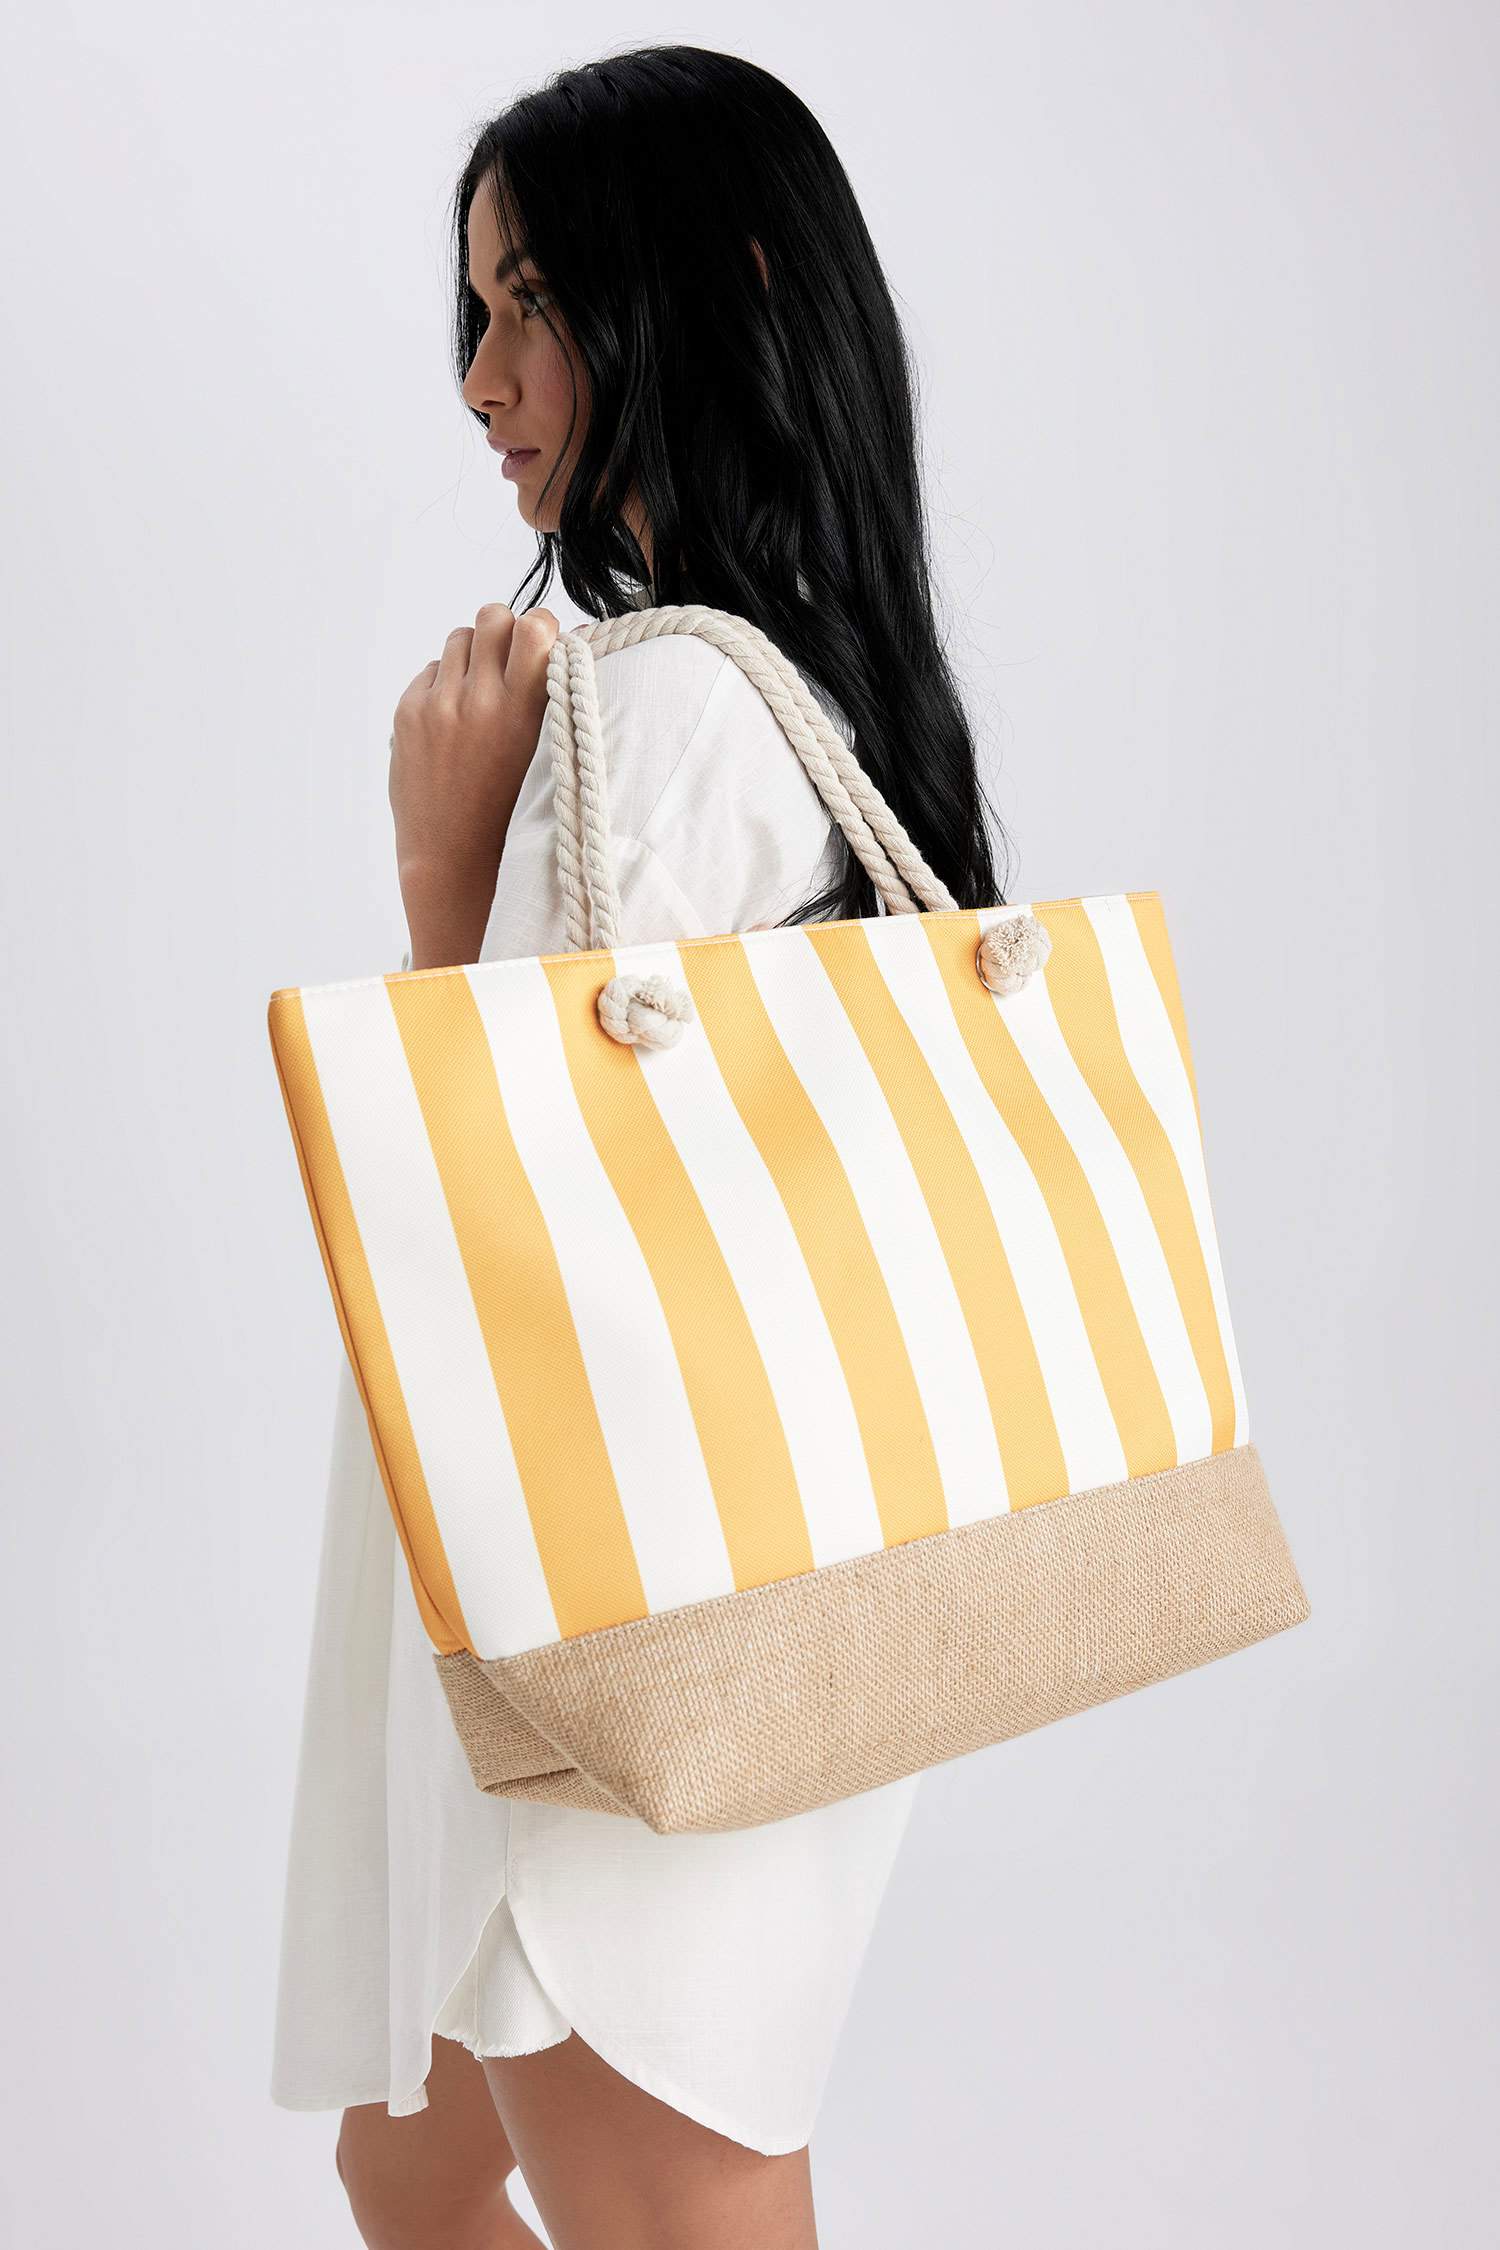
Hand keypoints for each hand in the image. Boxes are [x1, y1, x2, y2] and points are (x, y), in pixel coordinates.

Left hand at [390, 602, 559, 962]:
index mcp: (523, 711)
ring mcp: (439, 704)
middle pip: (494, 616)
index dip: (542, 628)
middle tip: (509, 664)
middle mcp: (479, 700)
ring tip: (482, 693)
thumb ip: (553, 697)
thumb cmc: (514, 812)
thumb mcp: (545, 755)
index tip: (544, 647)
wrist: (453, 859)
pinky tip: (456, 721)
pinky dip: (446, 683)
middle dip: (505, 631)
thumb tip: (568, 637)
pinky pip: (433, 668)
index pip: (535, 626)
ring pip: (461, 636)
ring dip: (475, 654)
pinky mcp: (408, 712)